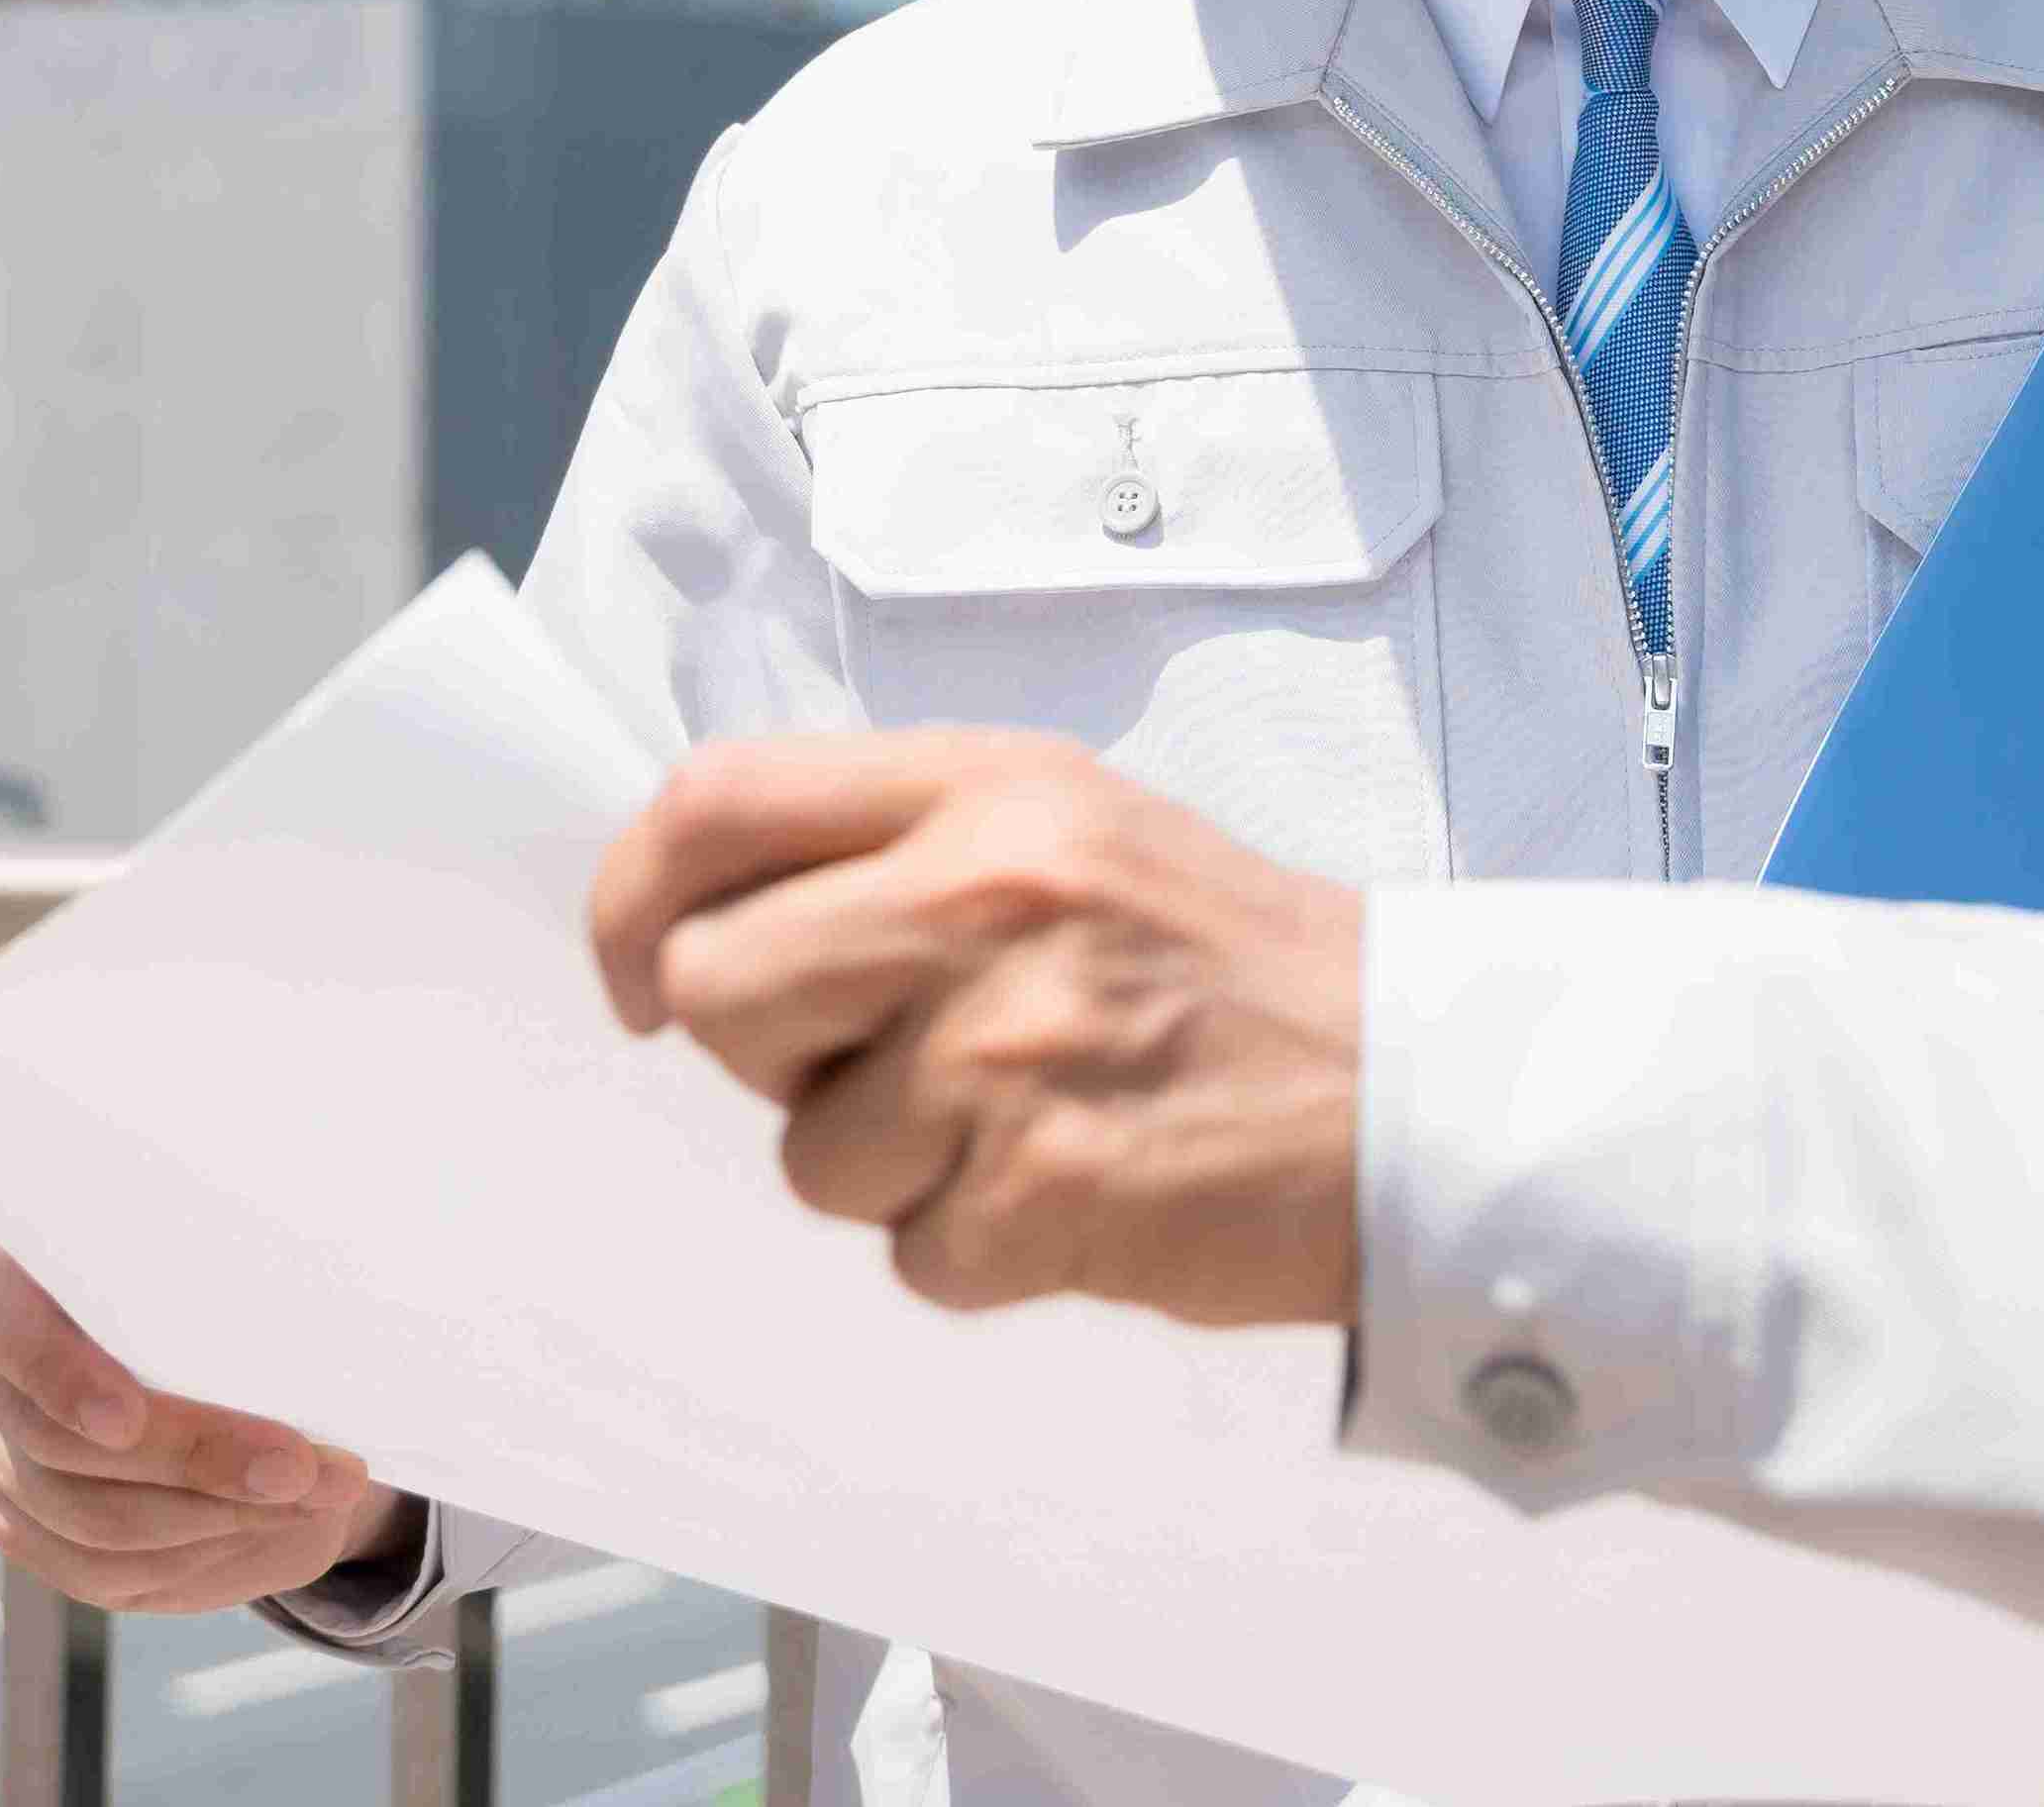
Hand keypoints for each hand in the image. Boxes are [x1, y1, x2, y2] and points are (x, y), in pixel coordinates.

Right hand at [0, 1233, 406, 1609]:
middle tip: (298, 1465)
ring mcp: (9, 1465)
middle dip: (193, 1462)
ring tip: (322, 1493)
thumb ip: (234, 1274)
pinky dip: (214, 1554)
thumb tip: (297, 1314)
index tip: (127, 1420)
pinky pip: (117, 1574)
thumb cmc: (240, 1283)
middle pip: (59, 1445)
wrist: (237, 1357)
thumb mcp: (241, 1257)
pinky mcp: (43, 1537)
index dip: (58, 1375)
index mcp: (19, 1274)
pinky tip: (284, 1524)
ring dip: (225, 1517)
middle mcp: (0, 1376)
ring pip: (96, 1525)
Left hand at [588, 726, 1368, 1326]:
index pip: (715, 801)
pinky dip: (977, 1250)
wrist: (1410, 1090)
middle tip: (884, 1063)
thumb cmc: (1228, 965)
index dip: (633, 896)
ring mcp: (1011, 1046)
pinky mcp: (1043, 1189)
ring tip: (1028, 1124)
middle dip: (771, 1053)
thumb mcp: (1073, 829)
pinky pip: (911, 1255)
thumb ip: (902, 847)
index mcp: (987, 788)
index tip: (636, 970)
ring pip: (806, 1152)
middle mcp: (985, 895)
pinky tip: (1079, 1191)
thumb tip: (706, 917)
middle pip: (715, 987)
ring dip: (893, 1171)